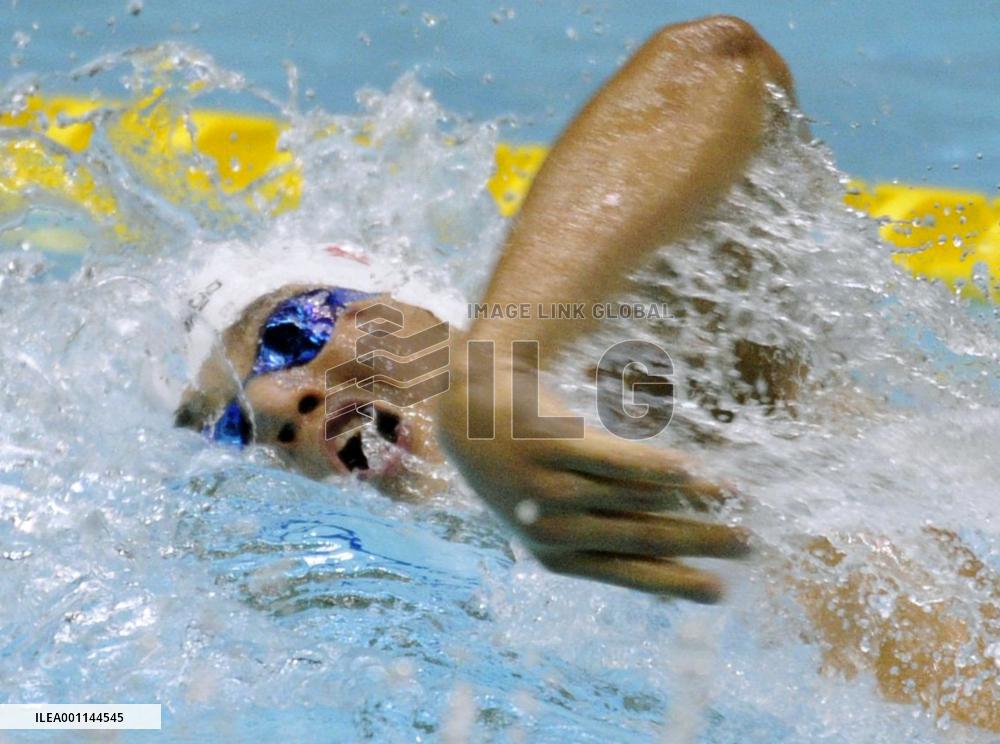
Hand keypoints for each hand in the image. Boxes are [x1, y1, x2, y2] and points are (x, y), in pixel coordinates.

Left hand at [436, 366, 750, 602]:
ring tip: (732, 495)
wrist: (470, 411)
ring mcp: (544, 487)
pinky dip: (649, 466)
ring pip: (631, 498)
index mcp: (556, 555)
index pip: (629, 575)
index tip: (722, 591)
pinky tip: (689, 468)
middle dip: (699, 543)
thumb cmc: (524, 465)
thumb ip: (606, 527)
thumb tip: (673, 546)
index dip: (677, 584)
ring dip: (688, 499)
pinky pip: (607, 459)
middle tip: (748, 544)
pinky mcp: (544, 446)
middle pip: (640, 538)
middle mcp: (550, 529)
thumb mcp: (557, 509)